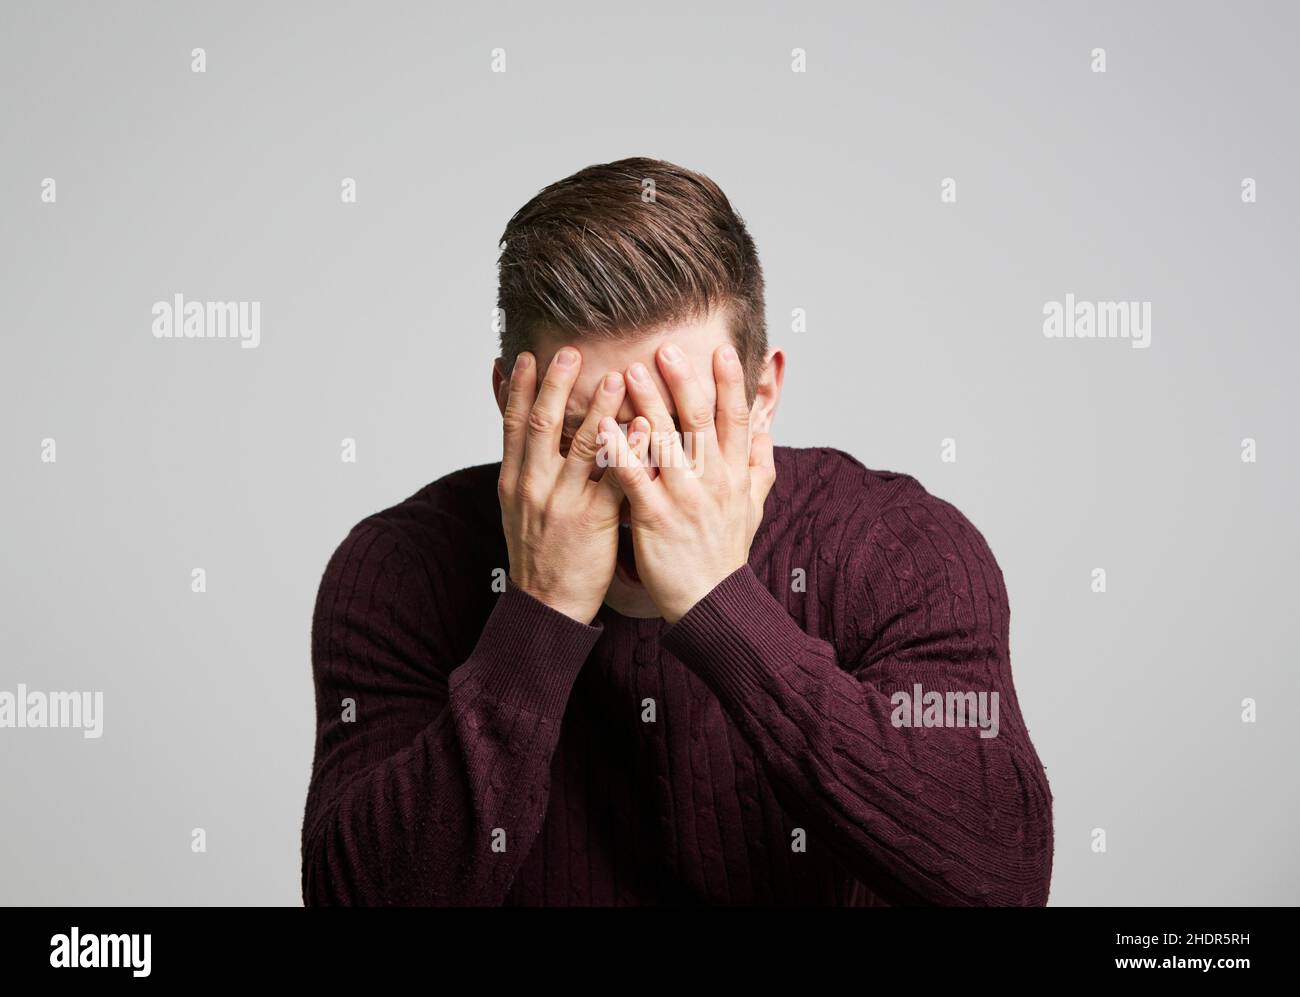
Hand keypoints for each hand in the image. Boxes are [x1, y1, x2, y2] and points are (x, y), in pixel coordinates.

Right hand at [498, 348, 626, 623]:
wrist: (546, 604)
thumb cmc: (537, 552)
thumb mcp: (517, 506)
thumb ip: (524, 465)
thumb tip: (522, 427)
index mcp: (514, 480)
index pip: (513, 424)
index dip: (520, 389)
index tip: (527, 356)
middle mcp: (533, 486)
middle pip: (543, 425)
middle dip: (556, 385)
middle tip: (571, 351)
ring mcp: (563, 503)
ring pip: (581, 447)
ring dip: (599, 409)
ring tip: (617, 378)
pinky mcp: (592, 521)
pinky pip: (614, 480)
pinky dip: (630, 451)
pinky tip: (644, 428)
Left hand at [600, 343, 775, 622]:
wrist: (711, 602)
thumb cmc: (725, 551)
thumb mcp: (753, 504)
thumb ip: (758, 462)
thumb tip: (767, 427)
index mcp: (733, 473)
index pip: (735, 418)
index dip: (729, 382)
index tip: (718, 349)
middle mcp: (712, 480)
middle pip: (700, 421)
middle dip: (684, 382)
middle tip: (666, 348)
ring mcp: (684, 498)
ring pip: (666, 443)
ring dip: (647, 405)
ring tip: (629, 373)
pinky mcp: (655, 519)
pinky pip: (635, 479)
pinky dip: (620, 452)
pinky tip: (603, 428)